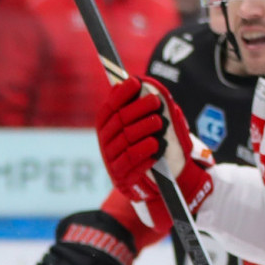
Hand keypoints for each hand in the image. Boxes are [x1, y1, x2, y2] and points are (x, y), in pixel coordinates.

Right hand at [96, 75, 213, 206]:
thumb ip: (136, 107)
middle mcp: (105, 142)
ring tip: (160, 124)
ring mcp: (111, 159)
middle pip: (119, 121)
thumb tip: (133, 83)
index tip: (135, 82)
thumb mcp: (137, 126)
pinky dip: (146, 152)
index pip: (109, 108)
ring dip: (146, 129)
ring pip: (127, 139)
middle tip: (156, 101)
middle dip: (139, 108)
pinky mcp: (121, 175)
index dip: (121, 95)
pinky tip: (157, 146)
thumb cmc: (140, 146)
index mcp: (106, 127)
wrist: (142, 182)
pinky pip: (132, 161)